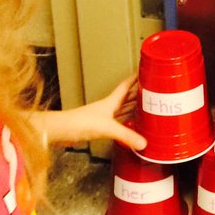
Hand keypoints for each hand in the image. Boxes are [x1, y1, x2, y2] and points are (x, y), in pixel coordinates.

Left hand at [31, 75, 146, 150]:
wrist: (61, 131)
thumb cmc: (79, 123)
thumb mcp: (107, 128)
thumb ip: (126, 135)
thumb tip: (144, 143)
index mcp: (111, 101)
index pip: (126, 86)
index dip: (135, 78)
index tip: (145, 71)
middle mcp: (108, 107)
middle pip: (127, 97)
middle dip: (139, 93)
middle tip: (153, 92)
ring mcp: (104, 117)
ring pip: (123, 109)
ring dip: (133, 108)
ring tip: (147, 107)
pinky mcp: (99, 127)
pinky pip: (118, 122)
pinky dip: (126, 122)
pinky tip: (131, 126)